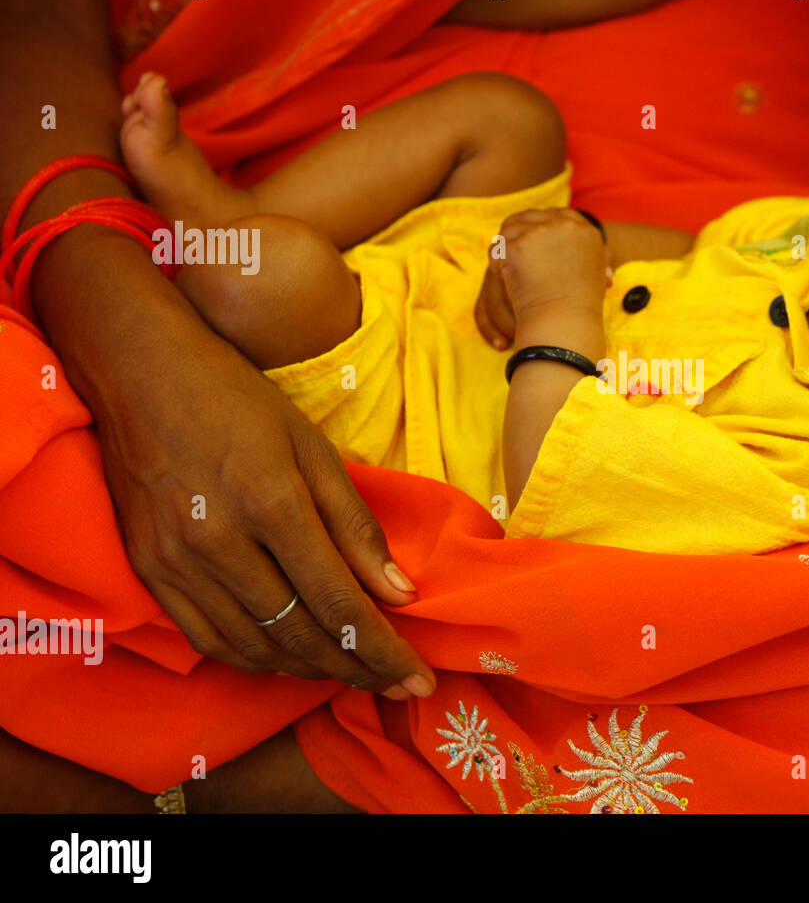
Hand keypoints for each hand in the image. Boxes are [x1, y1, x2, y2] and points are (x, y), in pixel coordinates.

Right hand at [95, 319, 436, 697]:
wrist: (139, 373)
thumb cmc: (239, 401)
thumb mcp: (314, 448)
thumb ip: (356, 527)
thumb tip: (398, 594)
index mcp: (272, 504)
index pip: (339, 603)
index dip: (384, 651)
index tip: (419, 679)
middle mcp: (220, 543)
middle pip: (300, 635)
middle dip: (358, 670)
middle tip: (396, 685)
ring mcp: (176, 563)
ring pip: (255, 648)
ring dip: (310, 670)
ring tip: (353, 672)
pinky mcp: (148, 571)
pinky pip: (208, 640)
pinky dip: (255, 659)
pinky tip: (289, 658)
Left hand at [476, 207, 610, 346]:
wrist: (567, 322)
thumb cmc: (580, 308)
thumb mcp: (595, 274)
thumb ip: (585, 256)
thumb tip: (599, 265)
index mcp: (587, 230)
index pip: (555, 216)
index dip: (538, 229)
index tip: (532, 248)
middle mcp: (565, 225)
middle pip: (530, 217)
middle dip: (519, 236)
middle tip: (517, 258)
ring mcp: (540, 233)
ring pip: (510, 228)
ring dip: (506, 248)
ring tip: (509, 270)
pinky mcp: (519, 245)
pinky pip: (498, 246)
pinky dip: (497, 262)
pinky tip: (504, 276)